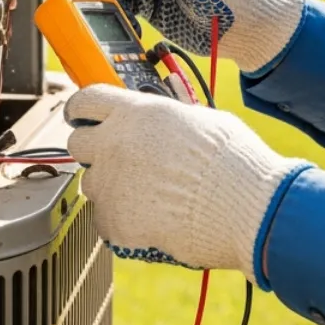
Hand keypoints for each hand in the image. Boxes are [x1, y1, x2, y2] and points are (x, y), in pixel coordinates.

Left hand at [65, 84, 311, 278]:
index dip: (82, 110)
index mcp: (136, 113)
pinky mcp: (115, 220)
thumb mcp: (202, 120)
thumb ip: (168, 119)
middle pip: (78, 143)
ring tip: (148, 196)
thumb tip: (164, 123)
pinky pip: (104, 220)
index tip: (83, 118)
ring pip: (91, 184)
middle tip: (122, 161)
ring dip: (111, 188)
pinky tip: (150, 220)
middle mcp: (115, 144)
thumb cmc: (234, 163)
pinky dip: (121, 222)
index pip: (85, 101)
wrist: (246, 207)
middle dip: (96, 151)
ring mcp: (111, 184)